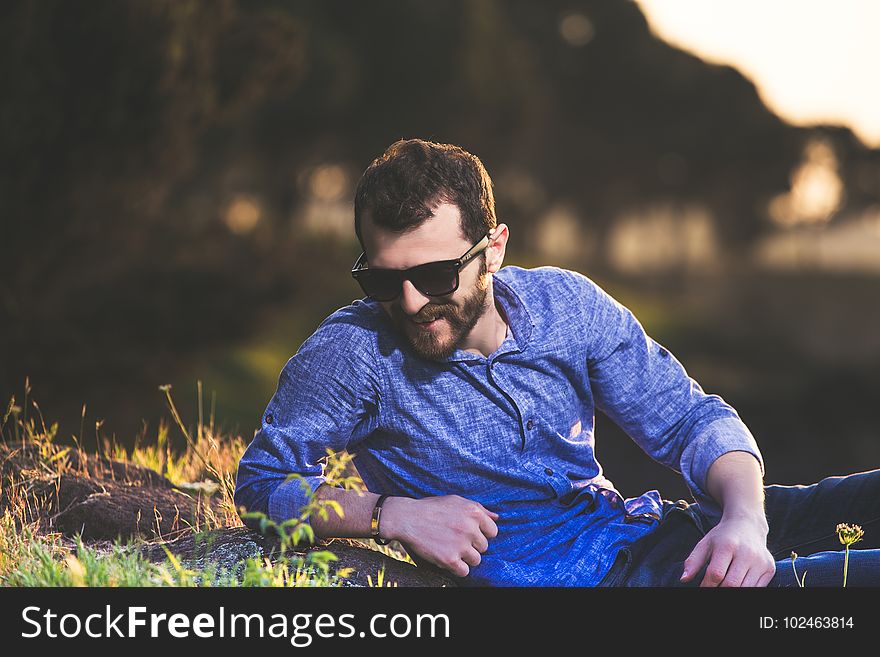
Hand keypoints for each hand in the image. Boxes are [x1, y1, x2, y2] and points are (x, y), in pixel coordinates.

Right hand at [381, 495, 498, 577]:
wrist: (407, 518)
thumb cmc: (432, 508)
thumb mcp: (456, 501)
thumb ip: (479, 509)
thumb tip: (497, 518)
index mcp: (474, 512)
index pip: (493, 531)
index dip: (481, 534)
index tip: (469, 534)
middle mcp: (470, 528)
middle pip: (484, 547)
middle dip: (472, 545)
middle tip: (455, 540)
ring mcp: (460, 544)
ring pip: (476, 560)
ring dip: (465, 558)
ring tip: (450, 549)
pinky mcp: (449, 559)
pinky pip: (464, 571)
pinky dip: (457, 568)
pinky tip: (447, 558)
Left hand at [680, 516, 775, 586]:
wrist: (748, 525)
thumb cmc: (722, 537)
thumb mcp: (705, 544)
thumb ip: (693, 561)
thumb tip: (684, 579)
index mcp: (727, 545)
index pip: (716, 574)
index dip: (707, 586)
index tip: (702, 588)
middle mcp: (747, 553)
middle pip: (731, 584)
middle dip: (720, 590)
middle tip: (713, 587)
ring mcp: (761, 561)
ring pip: (745, 589)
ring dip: (732, 591)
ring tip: (723, 585)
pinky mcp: (769, 568)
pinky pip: (757, 589)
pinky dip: (745, 591)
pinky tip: (737, 584)